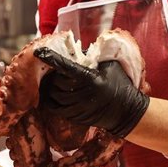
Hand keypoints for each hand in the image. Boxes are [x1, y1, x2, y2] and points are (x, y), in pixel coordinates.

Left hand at [34, 47, 149, 137]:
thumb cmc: (121, 84)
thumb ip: (93, 57)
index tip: (39, 52)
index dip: (51, 58)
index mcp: (91, 79)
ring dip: (52, 86)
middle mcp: (82, 94)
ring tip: (57, 80)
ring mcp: (78, 107)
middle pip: (57, 81)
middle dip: (55, 74)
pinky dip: (51, 99)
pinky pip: (55, 108)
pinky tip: (54, 93)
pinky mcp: (75, 116)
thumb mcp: (111, 66)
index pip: (65, 66)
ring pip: (54, 94)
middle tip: (58, 69)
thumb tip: (76, 49)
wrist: (128, 113)